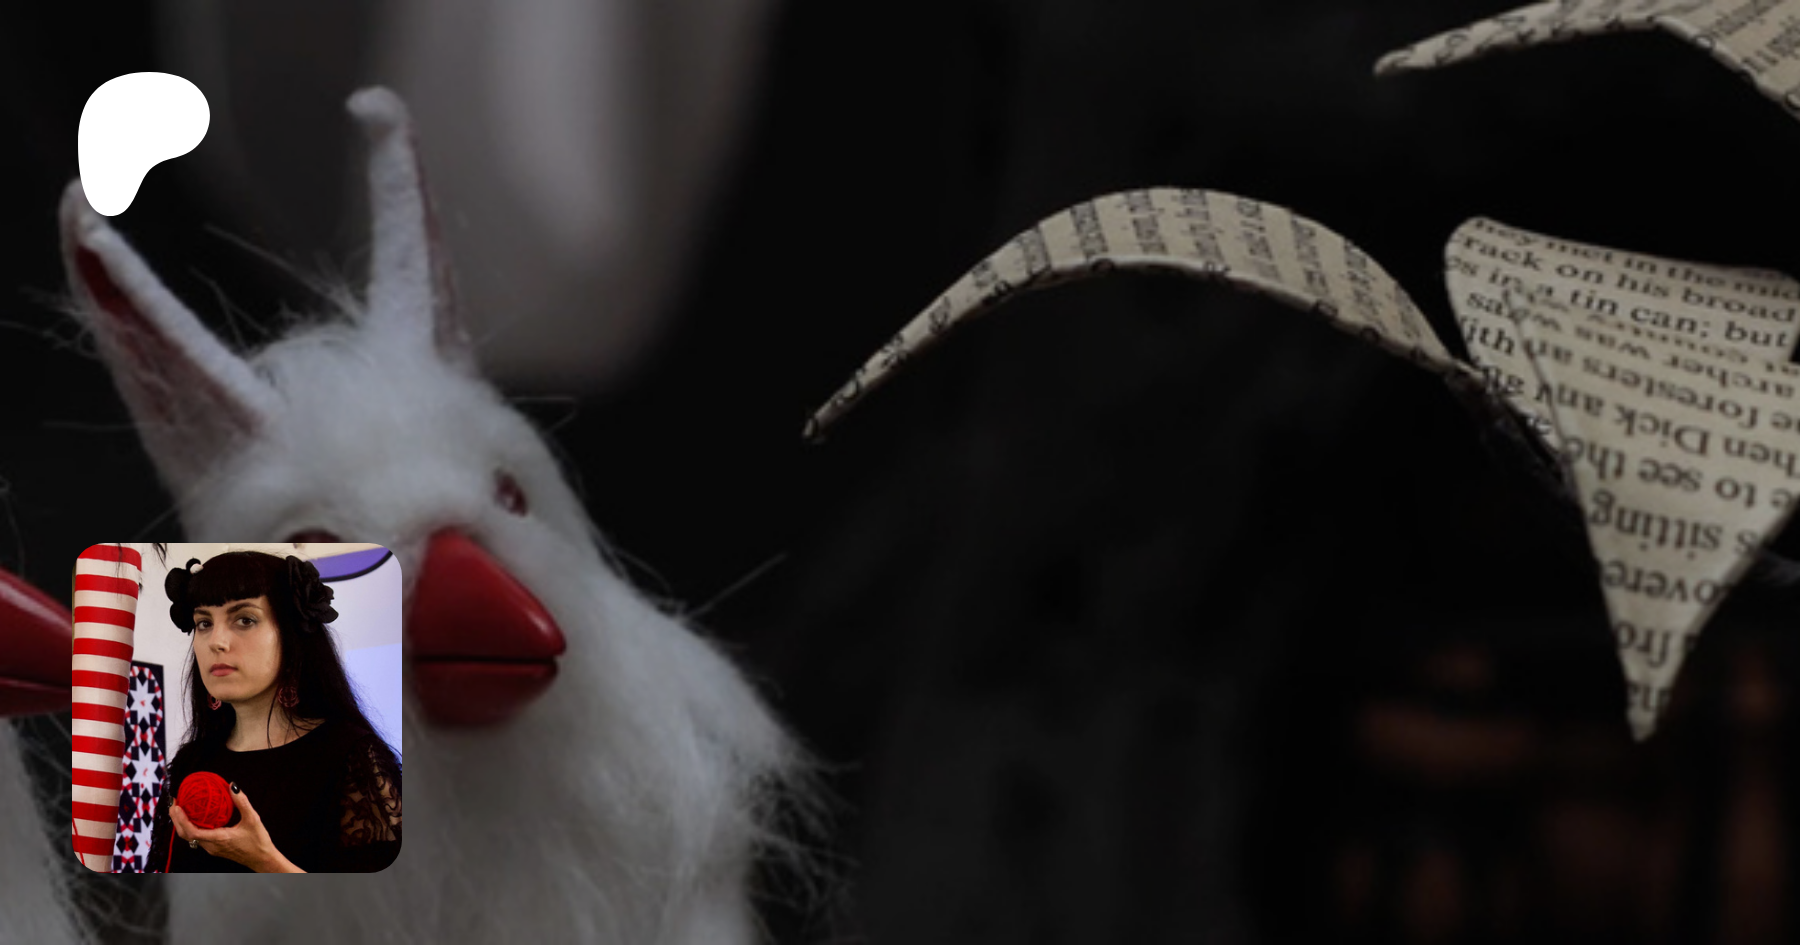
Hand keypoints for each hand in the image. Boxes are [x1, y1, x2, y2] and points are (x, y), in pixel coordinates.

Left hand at [171, 783, 303, 872]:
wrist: (262, 859)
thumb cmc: (258, 842)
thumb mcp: (253, 819)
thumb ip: (242, 802)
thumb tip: (232, 786)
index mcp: (218, 839)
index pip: (192, 831)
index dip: (181, 819)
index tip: (176, 806)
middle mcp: (211, 846)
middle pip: (186, 835)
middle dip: (176, 820)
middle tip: (174, 804)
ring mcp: (211, 848)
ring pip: (190, 837)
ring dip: (182, 824)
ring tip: (180, 809)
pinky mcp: (214, 848)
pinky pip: (197, 837)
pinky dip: (191, 827)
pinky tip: (195, 818)